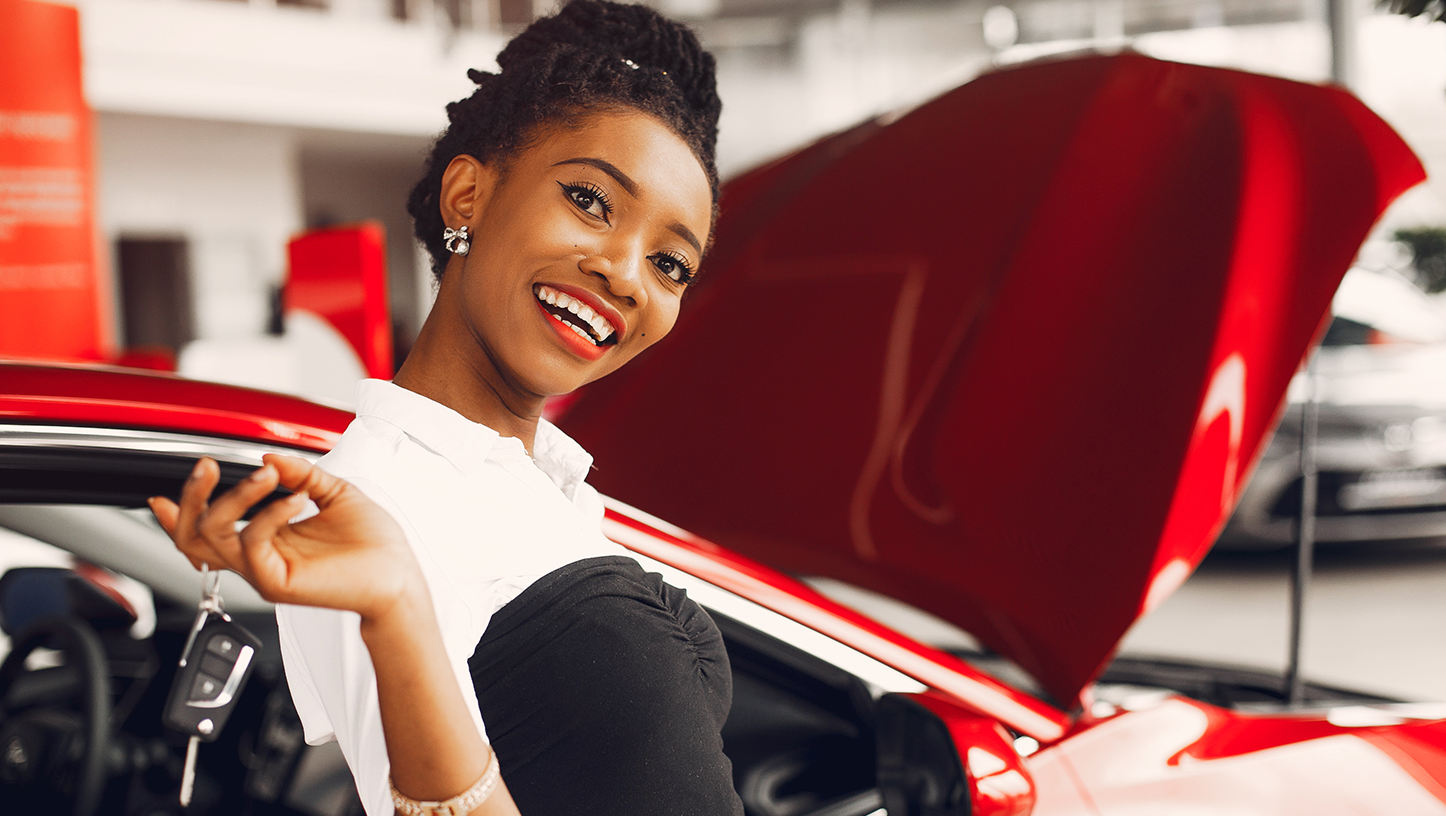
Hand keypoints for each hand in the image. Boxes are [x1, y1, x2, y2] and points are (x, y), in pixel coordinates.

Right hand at [149, 455, 424, 620]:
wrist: (399, 574)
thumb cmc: (373, 542)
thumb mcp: (333, 493)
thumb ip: (300, 474)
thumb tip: (268, 458)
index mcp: (266, 539)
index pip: (206, 531)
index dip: (176, 514)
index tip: (159, 494)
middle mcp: (258, 557)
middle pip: (193, 536)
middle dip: (192, 497)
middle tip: (207, 467)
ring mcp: (263, 572)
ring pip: (215, 536)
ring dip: (236, 496)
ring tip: (266, 474)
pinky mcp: (276, 583)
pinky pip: (252, 543)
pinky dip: (268, 513)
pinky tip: (295, 499)